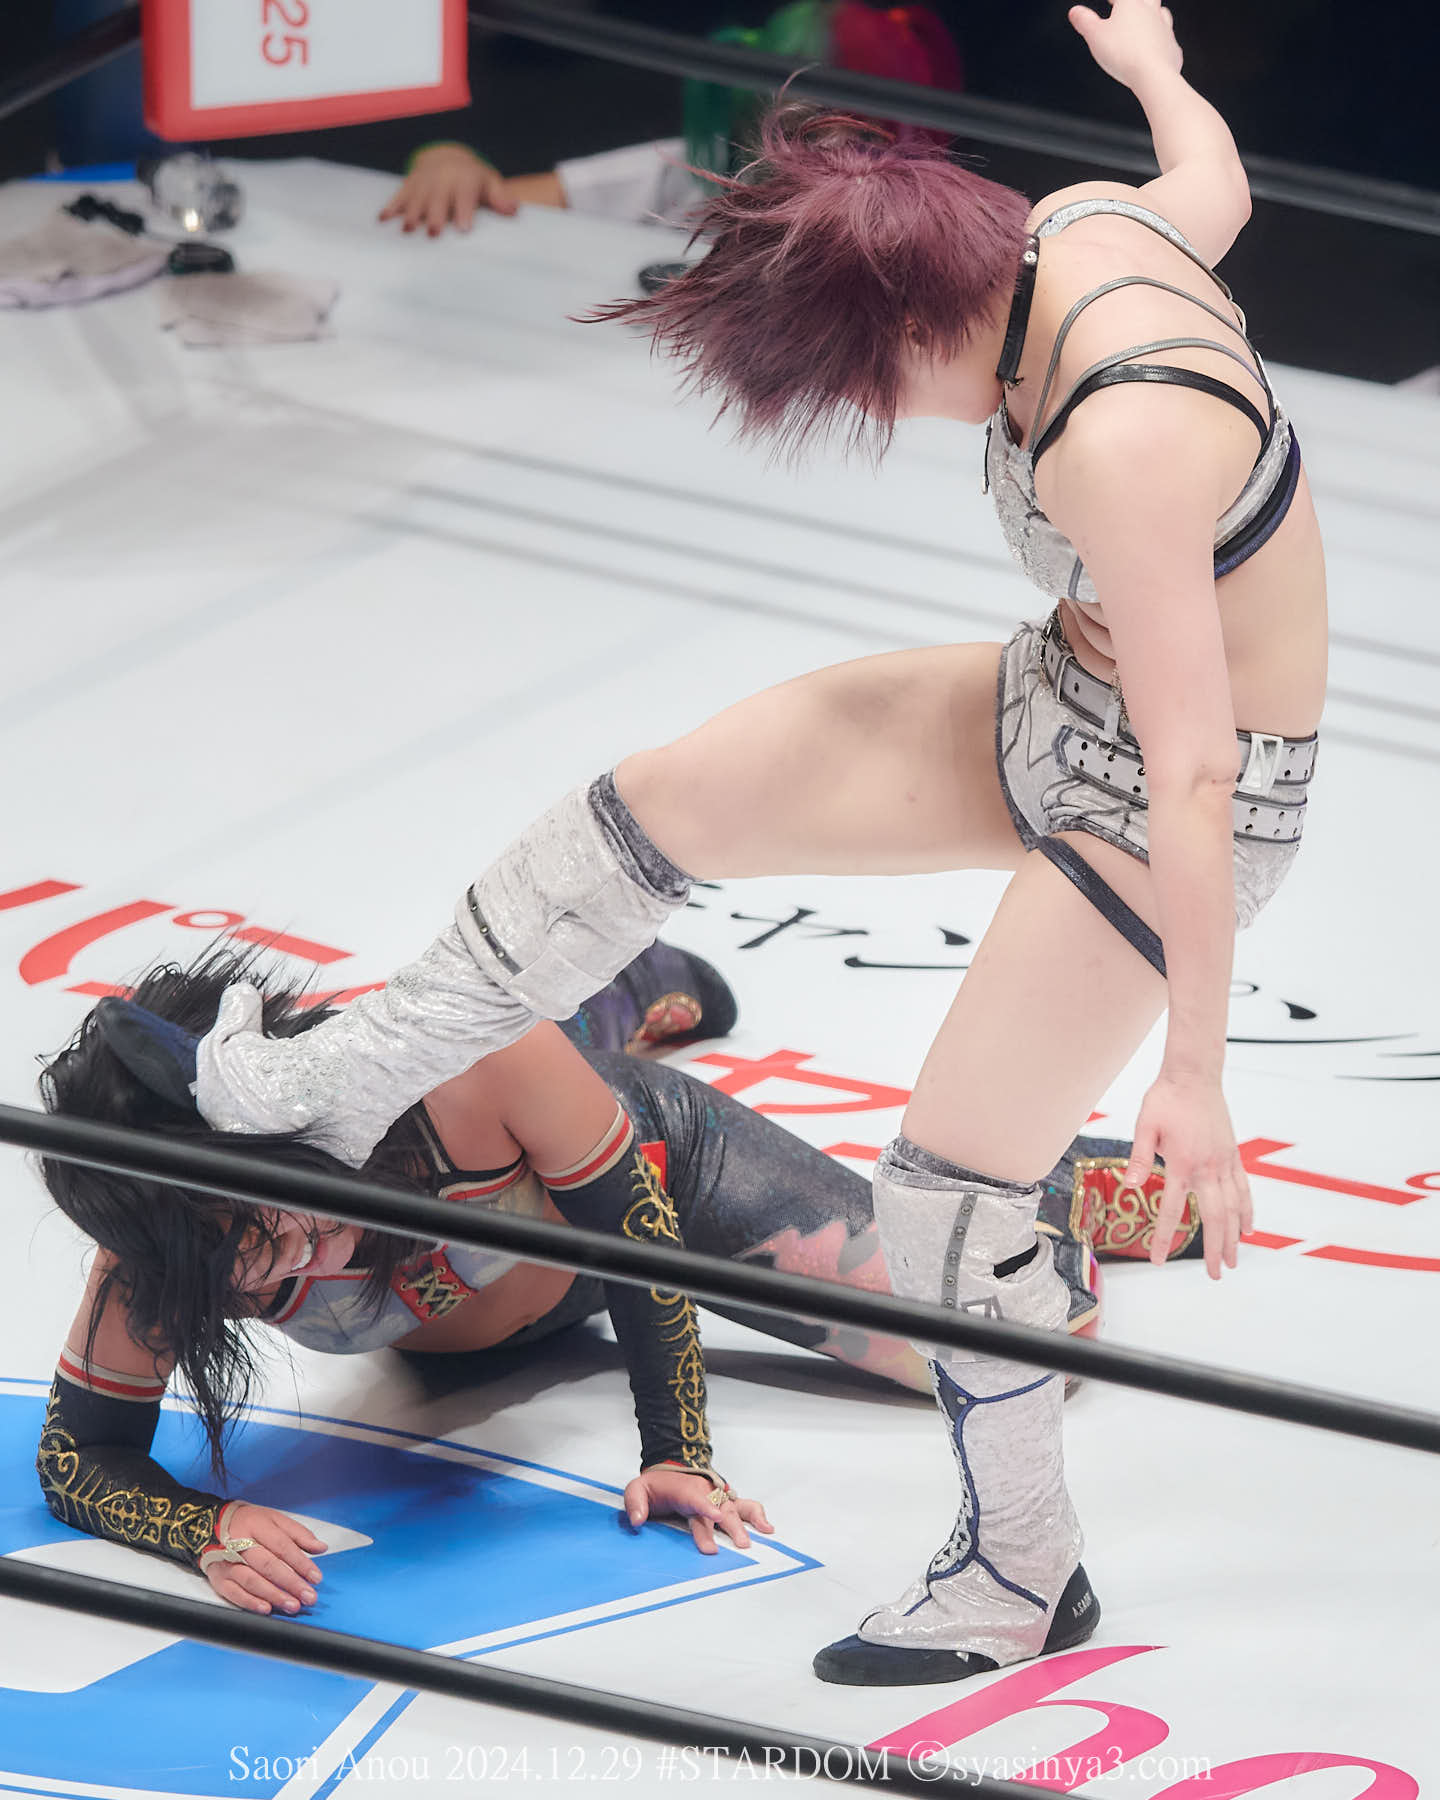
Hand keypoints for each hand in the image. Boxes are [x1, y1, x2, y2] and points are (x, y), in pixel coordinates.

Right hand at [201, 1502, 326, 1614]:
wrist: (211, 1525)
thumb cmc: (250, 1523)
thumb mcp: (275, 1519)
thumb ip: (299, 1534)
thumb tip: (321, 1547)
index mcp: (257, 1525)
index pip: (282, 1546)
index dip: (301, 1563)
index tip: (316, 1577)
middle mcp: (239, 1543)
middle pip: (268, 1565)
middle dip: (291, 1583)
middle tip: (308, 1596)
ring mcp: (227, 1562)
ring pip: (252, 1581)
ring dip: (274, 1595)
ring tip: (292, 1605)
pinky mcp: (218, 1578)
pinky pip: (234, 1593)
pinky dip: (250, 1602)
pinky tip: (266, 1609)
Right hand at [378, 144, 517, 235]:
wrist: (447, 157)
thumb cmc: (473, 179)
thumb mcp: (489, 183)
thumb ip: (500, 197)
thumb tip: (514, 209)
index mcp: (464, 179)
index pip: (465, 194)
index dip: (464, 210)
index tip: (464, 228)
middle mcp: (442, 179)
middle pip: (438, 198)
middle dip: (434, 214)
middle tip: (432, 233)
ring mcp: (424, 182)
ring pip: (417, 198)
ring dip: (411, 214)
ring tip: (406, 230)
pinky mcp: (409, 185)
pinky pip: (399, 195)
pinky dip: (391, 207)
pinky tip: (383, 220)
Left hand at [623, 1466, 773, 1555]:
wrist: (670, 1469)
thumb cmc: (655, 1485)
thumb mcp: (637, 1489)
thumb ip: (635, 1504)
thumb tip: (637, 1520)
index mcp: (683, 1490)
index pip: (694, 1499)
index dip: (706, 1508)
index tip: (715, 1518)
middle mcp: (705, 1493)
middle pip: (720, 1509)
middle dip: (730, 1526)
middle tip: (741, 1545)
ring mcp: (717, 1497)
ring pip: (735, 1507)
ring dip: (747, 1522)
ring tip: (761, 1535)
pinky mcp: (725, 1501)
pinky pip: (744, 1506)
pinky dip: (757, 1515)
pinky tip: (767, 1528)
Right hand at [1068, 0, 1182, 88]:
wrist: (1152, 73)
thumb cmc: (1124, 54)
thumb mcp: (1094, 36)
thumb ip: (1084, 21)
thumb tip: (1075, 12)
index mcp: (1131, 5)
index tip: (1110, 0)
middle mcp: (1151, 12)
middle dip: (1139, 1)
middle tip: (1132, 5)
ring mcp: (1165, 29)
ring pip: (1163, 13)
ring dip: (1155, 14)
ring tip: (1149, 17)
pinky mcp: (1172, 48)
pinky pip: (1169, 41)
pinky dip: (1163, 41)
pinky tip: (1159, 46)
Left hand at [1123, 1072, 1251, 1278]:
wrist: (1194, 1075)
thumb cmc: (1166, 1098)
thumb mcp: (1144, 1126)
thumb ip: (1138, 1158)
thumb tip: (1129, 1186)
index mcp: (1182, 1164)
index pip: (1171, 1210)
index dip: (1164, 1237)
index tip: (1158, 1259)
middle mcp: (1208, 1168)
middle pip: (1215, 1218)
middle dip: (1216, 1249)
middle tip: (1217, 1274)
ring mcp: (1224, 1162)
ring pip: (1235, 1208)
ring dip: (1235, 1236)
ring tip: (1235, 1260)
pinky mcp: (1233, 1154)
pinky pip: (1244, 1189)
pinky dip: (1248, 1210)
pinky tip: (1249, 1226)